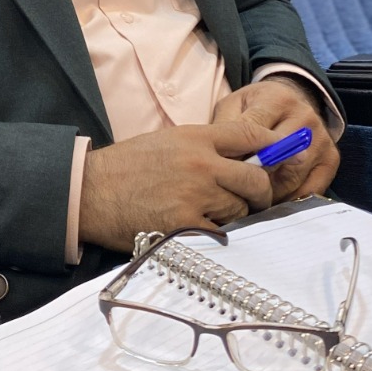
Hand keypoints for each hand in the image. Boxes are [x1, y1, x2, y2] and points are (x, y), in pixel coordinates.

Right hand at [78, 120, 274, 254]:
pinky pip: (220, 234)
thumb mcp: (168, 141)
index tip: (281, 155)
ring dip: (234, 214)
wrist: (90, 191)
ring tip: (213, 214)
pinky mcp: (184, 224)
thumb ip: (206, 145)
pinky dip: (215, 235)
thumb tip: (243, 157)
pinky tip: (201, 230)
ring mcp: (194, 195)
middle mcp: (201, 163)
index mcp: (196, 137)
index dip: (272, 147)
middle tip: (254, 198)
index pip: (250, 135)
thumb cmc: (127, 167)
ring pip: (240, 208)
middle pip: (256, 177)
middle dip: (260, 191)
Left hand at [212, 76, 339, 204]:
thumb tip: (219, 158)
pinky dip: (288, 201)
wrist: (290, 100)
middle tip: (231, 193)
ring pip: (291, 180)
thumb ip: (224, 126)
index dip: (235, 158)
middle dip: (251, 179)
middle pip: (275, 161)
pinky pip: (309, 191)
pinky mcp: (332, 159)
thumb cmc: (255, 108)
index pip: (254, 134)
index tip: (220, 172)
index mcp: (277, 99)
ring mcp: (322, 139)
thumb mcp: (234, 105)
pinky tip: (272, 202)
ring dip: (268, 195)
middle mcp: (305, 117)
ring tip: (248, 200)